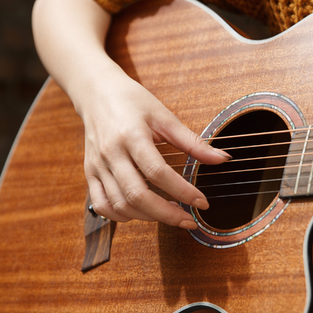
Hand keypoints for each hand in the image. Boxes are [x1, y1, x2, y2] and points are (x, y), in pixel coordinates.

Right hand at [80, 64, 229, 227]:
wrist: (97, 92)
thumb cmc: (132, 101)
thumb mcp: (164, 117)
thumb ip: (192, 142)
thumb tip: (222, 159)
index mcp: (131, 136)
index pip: (158, 172)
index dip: (182, 191)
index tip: (202, 202)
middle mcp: (111, 153)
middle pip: (137, 195)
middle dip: (166, 214)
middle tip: (189, 220)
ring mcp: (97, 166)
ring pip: (120, 204)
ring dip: (148, 217)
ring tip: (170, 214)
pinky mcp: (90, 173)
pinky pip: (102, 204)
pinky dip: (121, 215)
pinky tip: (141, 212)